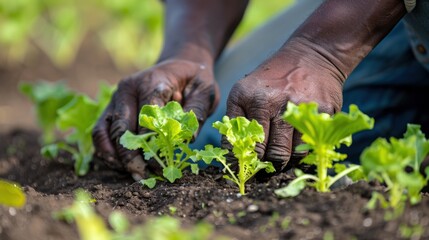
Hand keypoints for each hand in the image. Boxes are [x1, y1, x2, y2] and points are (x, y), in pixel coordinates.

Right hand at [92, 59, 218, 179]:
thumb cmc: (193, 80)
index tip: (162, 164)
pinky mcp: (110, 108)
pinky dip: (107, 151)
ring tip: (134, 174)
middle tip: (145, 176)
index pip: (146, 117)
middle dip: (131, 156)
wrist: (179, 66)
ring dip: (116, 157)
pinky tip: (122, 166)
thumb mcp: (205, 91)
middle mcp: (128, 88)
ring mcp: (116, 98)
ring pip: (104, 132)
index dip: (152, 144)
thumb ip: (197, 112)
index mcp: (152, 82)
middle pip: (121, 128)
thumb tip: (189, 138)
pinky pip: (100, 133)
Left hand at [225, 48, 343, 171]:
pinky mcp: (323, 113)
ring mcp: (302, 109)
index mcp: (253, 99)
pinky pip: (310, 147)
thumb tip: (230, 155)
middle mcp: (277, 104)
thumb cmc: (271, 80)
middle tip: (264, 170)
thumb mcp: (244, 91)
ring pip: (292, 155)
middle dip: (266, 167)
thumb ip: (235, 121)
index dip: (246, 162)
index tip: (246, 171)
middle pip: (271, 154)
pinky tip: (296, 148)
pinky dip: (302, 154)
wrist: (312, 56)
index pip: (248, 144)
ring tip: (279, 160)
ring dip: (284, 163)